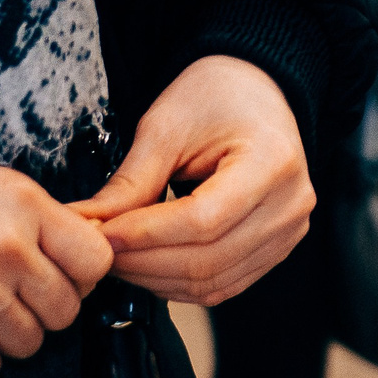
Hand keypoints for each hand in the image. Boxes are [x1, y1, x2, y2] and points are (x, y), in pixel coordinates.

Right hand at [0, 154, 115, 377]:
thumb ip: (27, 212)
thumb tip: (71, 244)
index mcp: (21, 203)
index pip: (95, 258)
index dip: (80, 275)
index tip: (60, 277)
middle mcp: (8, 250)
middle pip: (66, 309)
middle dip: (40, 309)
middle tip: (4, 298)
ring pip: (30, 343)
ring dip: (3, 336)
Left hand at [70, 55, 311, 305]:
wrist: (256, 93)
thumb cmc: (216, 97)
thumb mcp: (166, 126)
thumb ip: (131, 182)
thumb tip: (86, 224)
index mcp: (272, 162)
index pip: (203, 220)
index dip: (146, 234)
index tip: (102, 233)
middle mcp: (290, 203)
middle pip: (209, 259)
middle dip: (143, 263)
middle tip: (100, 251)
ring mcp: (289, 231)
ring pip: (214, 283)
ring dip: (157, 279)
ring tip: (119, 258)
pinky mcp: (278, 248)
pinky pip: (225, 284)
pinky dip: (180, 284)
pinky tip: (149, 266)